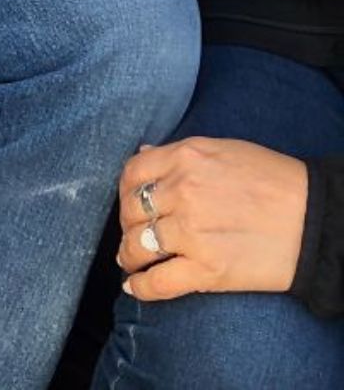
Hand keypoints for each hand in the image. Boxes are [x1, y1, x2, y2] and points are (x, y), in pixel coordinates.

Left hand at [118, 139, 308, 301]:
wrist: (313, 219)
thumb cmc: (272, 180)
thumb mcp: (223, 150)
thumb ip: (179, 152)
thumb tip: (144, 153)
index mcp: (185, 158)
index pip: (132, 173)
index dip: (124, 191)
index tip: (129, 203)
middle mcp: (182, 192)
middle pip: (130, 211)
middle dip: (126, 225)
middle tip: (132, 234)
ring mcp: (192, 233)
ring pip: (137, 247)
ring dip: (128, 256)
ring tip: (129, 261)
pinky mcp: (207, 271)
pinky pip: (158, 283)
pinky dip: (140, 288)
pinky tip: (135, 288)